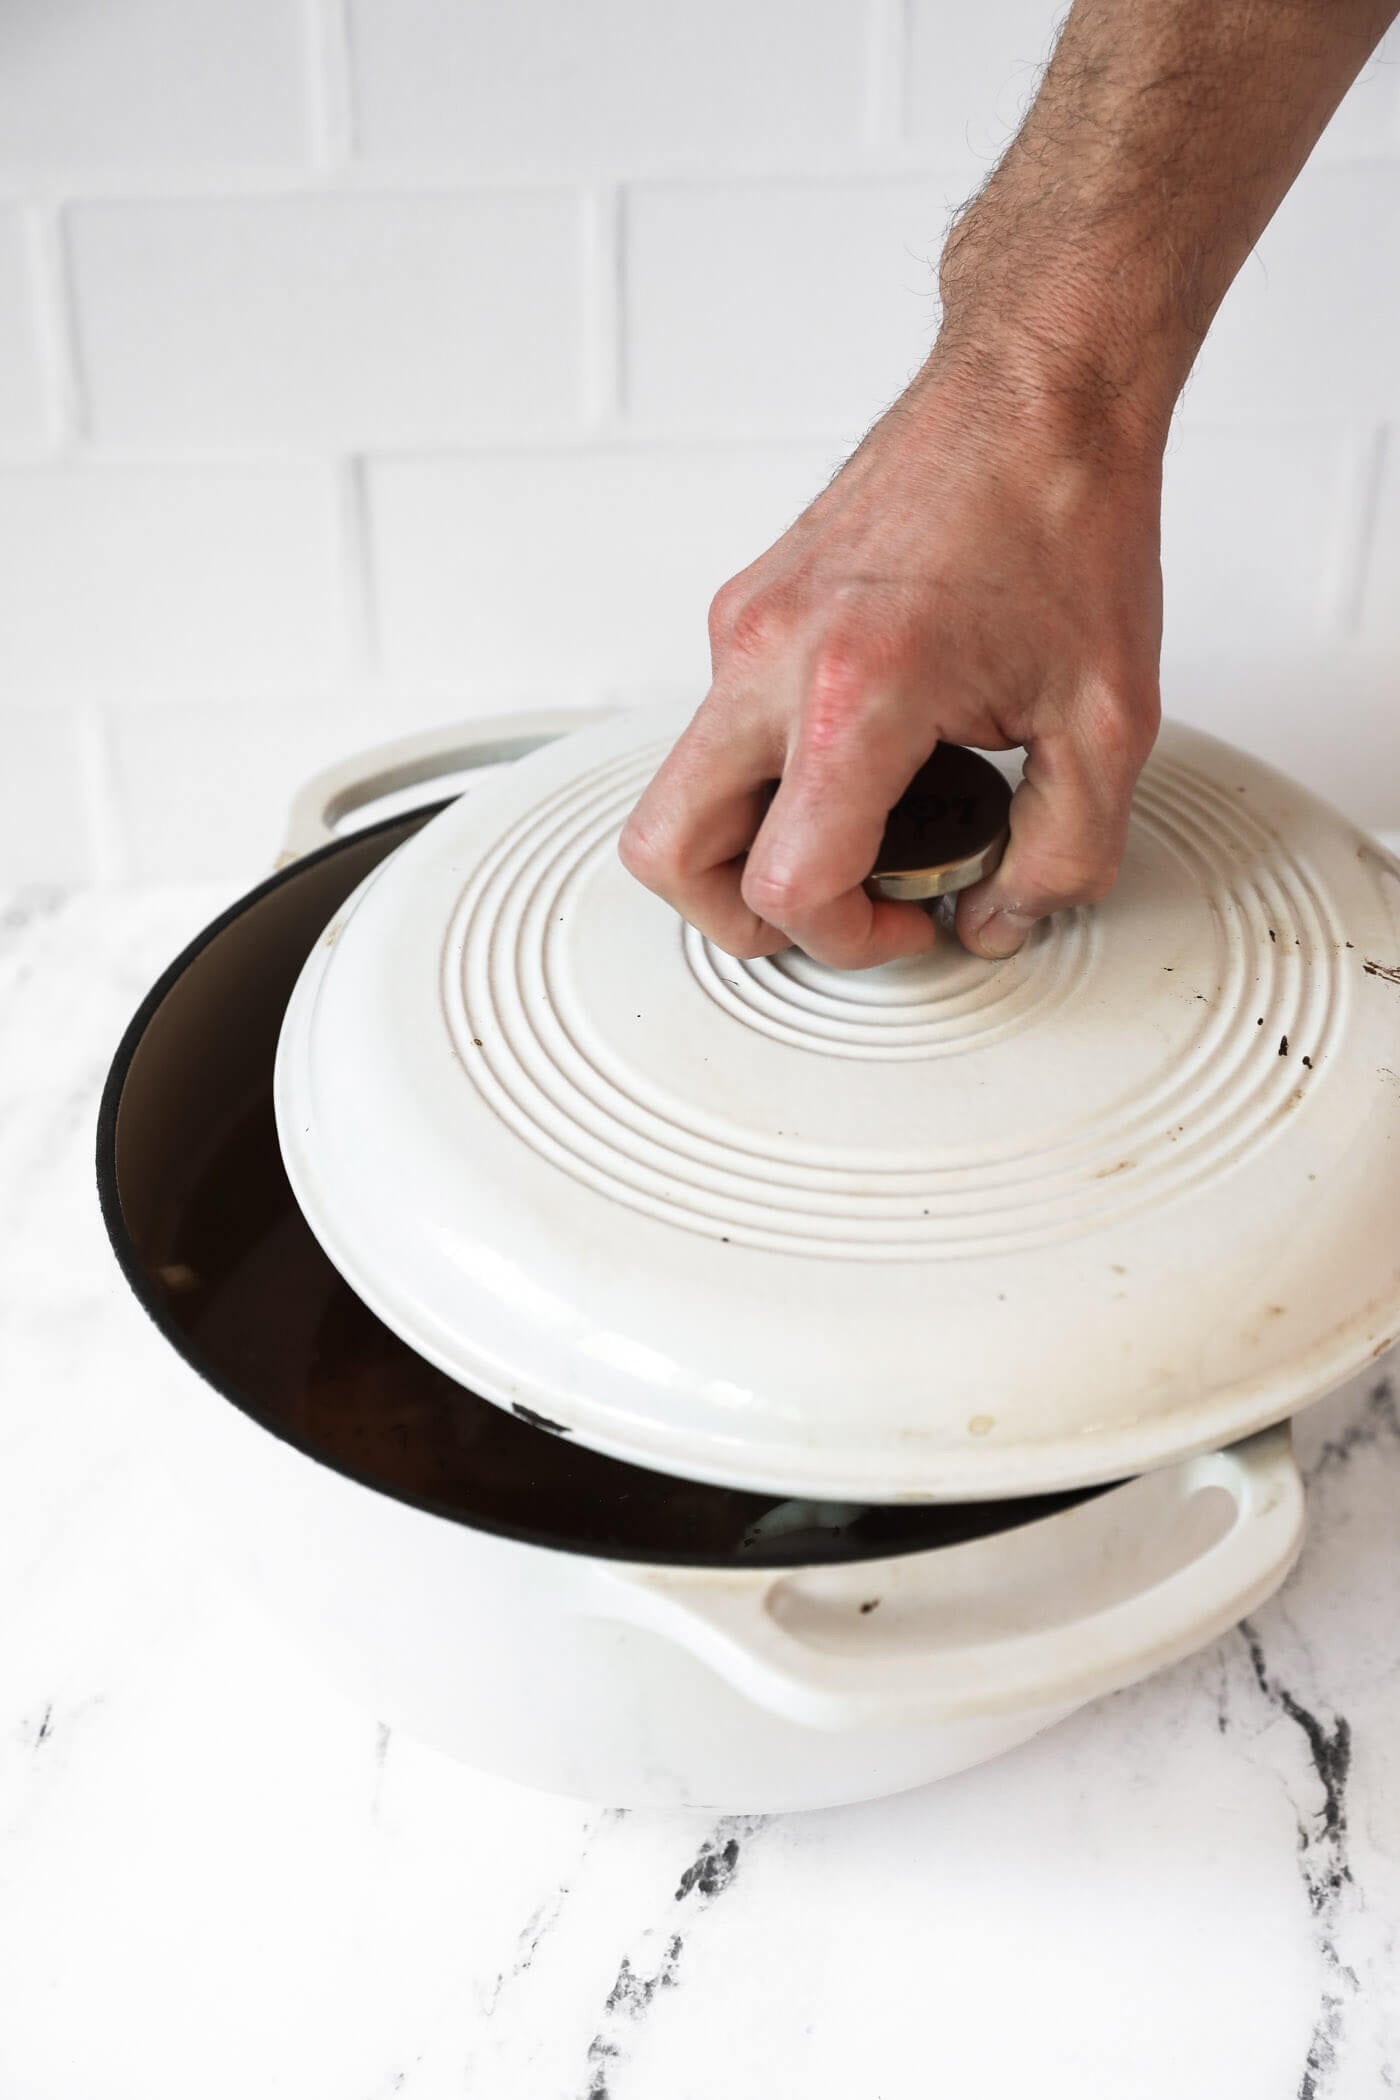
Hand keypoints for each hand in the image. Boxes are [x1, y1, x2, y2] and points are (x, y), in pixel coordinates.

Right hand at [619, 354, 1164, 966]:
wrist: (1036, 389)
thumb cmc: (1064, 514)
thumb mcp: (1107, 719)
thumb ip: (1062, 852)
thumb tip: (999, 915)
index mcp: (855, 689)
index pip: (786, 882)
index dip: (847, 941)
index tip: (907, 921)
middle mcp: (770, 655)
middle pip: (667, 851)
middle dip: (737, 917)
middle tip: (827, 913)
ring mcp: (743, 626)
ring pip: (682, 789)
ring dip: (750, 843)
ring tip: (857, 835)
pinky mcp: (746, 606)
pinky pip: (720, 724)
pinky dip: (771, 771)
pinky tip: (865, 756)